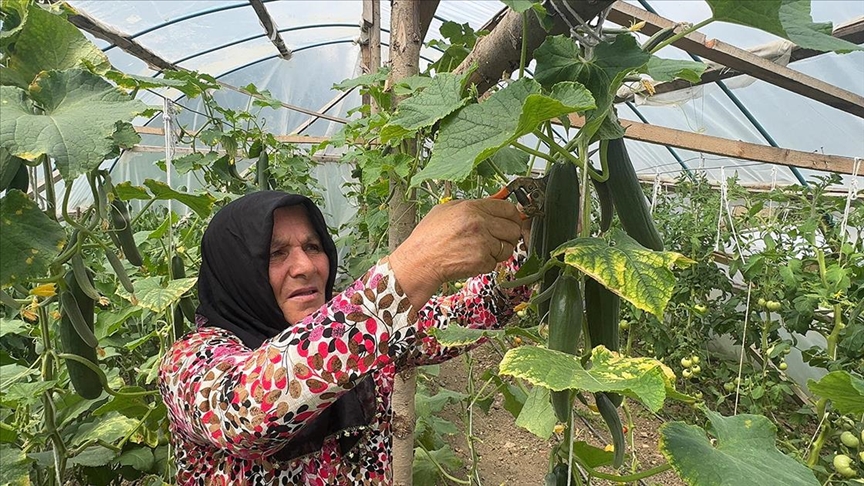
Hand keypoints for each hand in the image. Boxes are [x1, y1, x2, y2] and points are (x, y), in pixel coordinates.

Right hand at [389, 199, 522, 308]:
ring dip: (498, 251)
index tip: (513, 220)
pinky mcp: (482, 261)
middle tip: (498, 239)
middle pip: (513, 228)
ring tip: (481, 250)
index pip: (508, 208)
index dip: (513, 215)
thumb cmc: (428, 238)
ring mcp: (483, 243)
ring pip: (508, 247)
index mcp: (472, 208)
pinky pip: (496, 262)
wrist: (420, 261)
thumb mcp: (445, 210)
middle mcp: (480, 223)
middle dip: (508, 235)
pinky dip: (487, 263)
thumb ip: (470, 206)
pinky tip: (472, 259)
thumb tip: (489, 205)